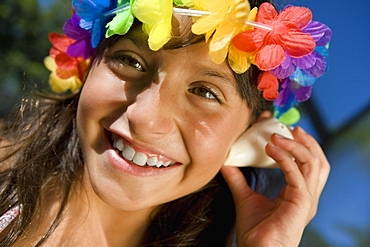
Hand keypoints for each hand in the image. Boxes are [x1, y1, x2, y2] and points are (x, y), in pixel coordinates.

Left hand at [221, 127, 329, 246]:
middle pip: (317, 160)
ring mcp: (307, 199)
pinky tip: (270, 148)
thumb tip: (226, 162)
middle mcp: (306, 194)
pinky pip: (297, 174)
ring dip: (295, 145)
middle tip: (289, 126)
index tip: (278, 128)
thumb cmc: (254, 231)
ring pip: (313, 162)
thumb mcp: (245, 197)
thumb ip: (238, 179)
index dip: (295, 143)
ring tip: (276, 134)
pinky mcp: (302, 203)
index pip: (304, 162)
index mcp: (298, 192)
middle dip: (305, 141)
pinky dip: (285, 158)